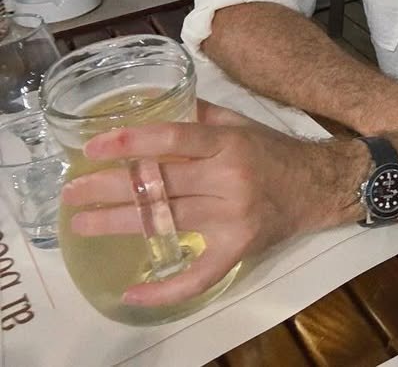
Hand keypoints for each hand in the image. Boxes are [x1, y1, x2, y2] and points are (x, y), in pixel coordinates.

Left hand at [61, 100, 363, 306]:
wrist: (323, 185)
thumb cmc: (277, 152)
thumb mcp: (243, 123)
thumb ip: (201, 116)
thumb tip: (157, 104)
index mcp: (228, 144)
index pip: (173, 140)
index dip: (130, 142)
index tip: (94, 147)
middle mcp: (228, 179)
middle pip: (160, 184)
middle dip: (109, 188)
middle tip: (73, 192)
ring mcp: (233, 217)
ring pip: (167, 223)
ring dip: (118, 224)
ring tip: (83, 223)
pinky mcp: (239, 248)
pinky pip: (199, 275)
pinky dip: (165, 290)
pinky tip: (132, 294)